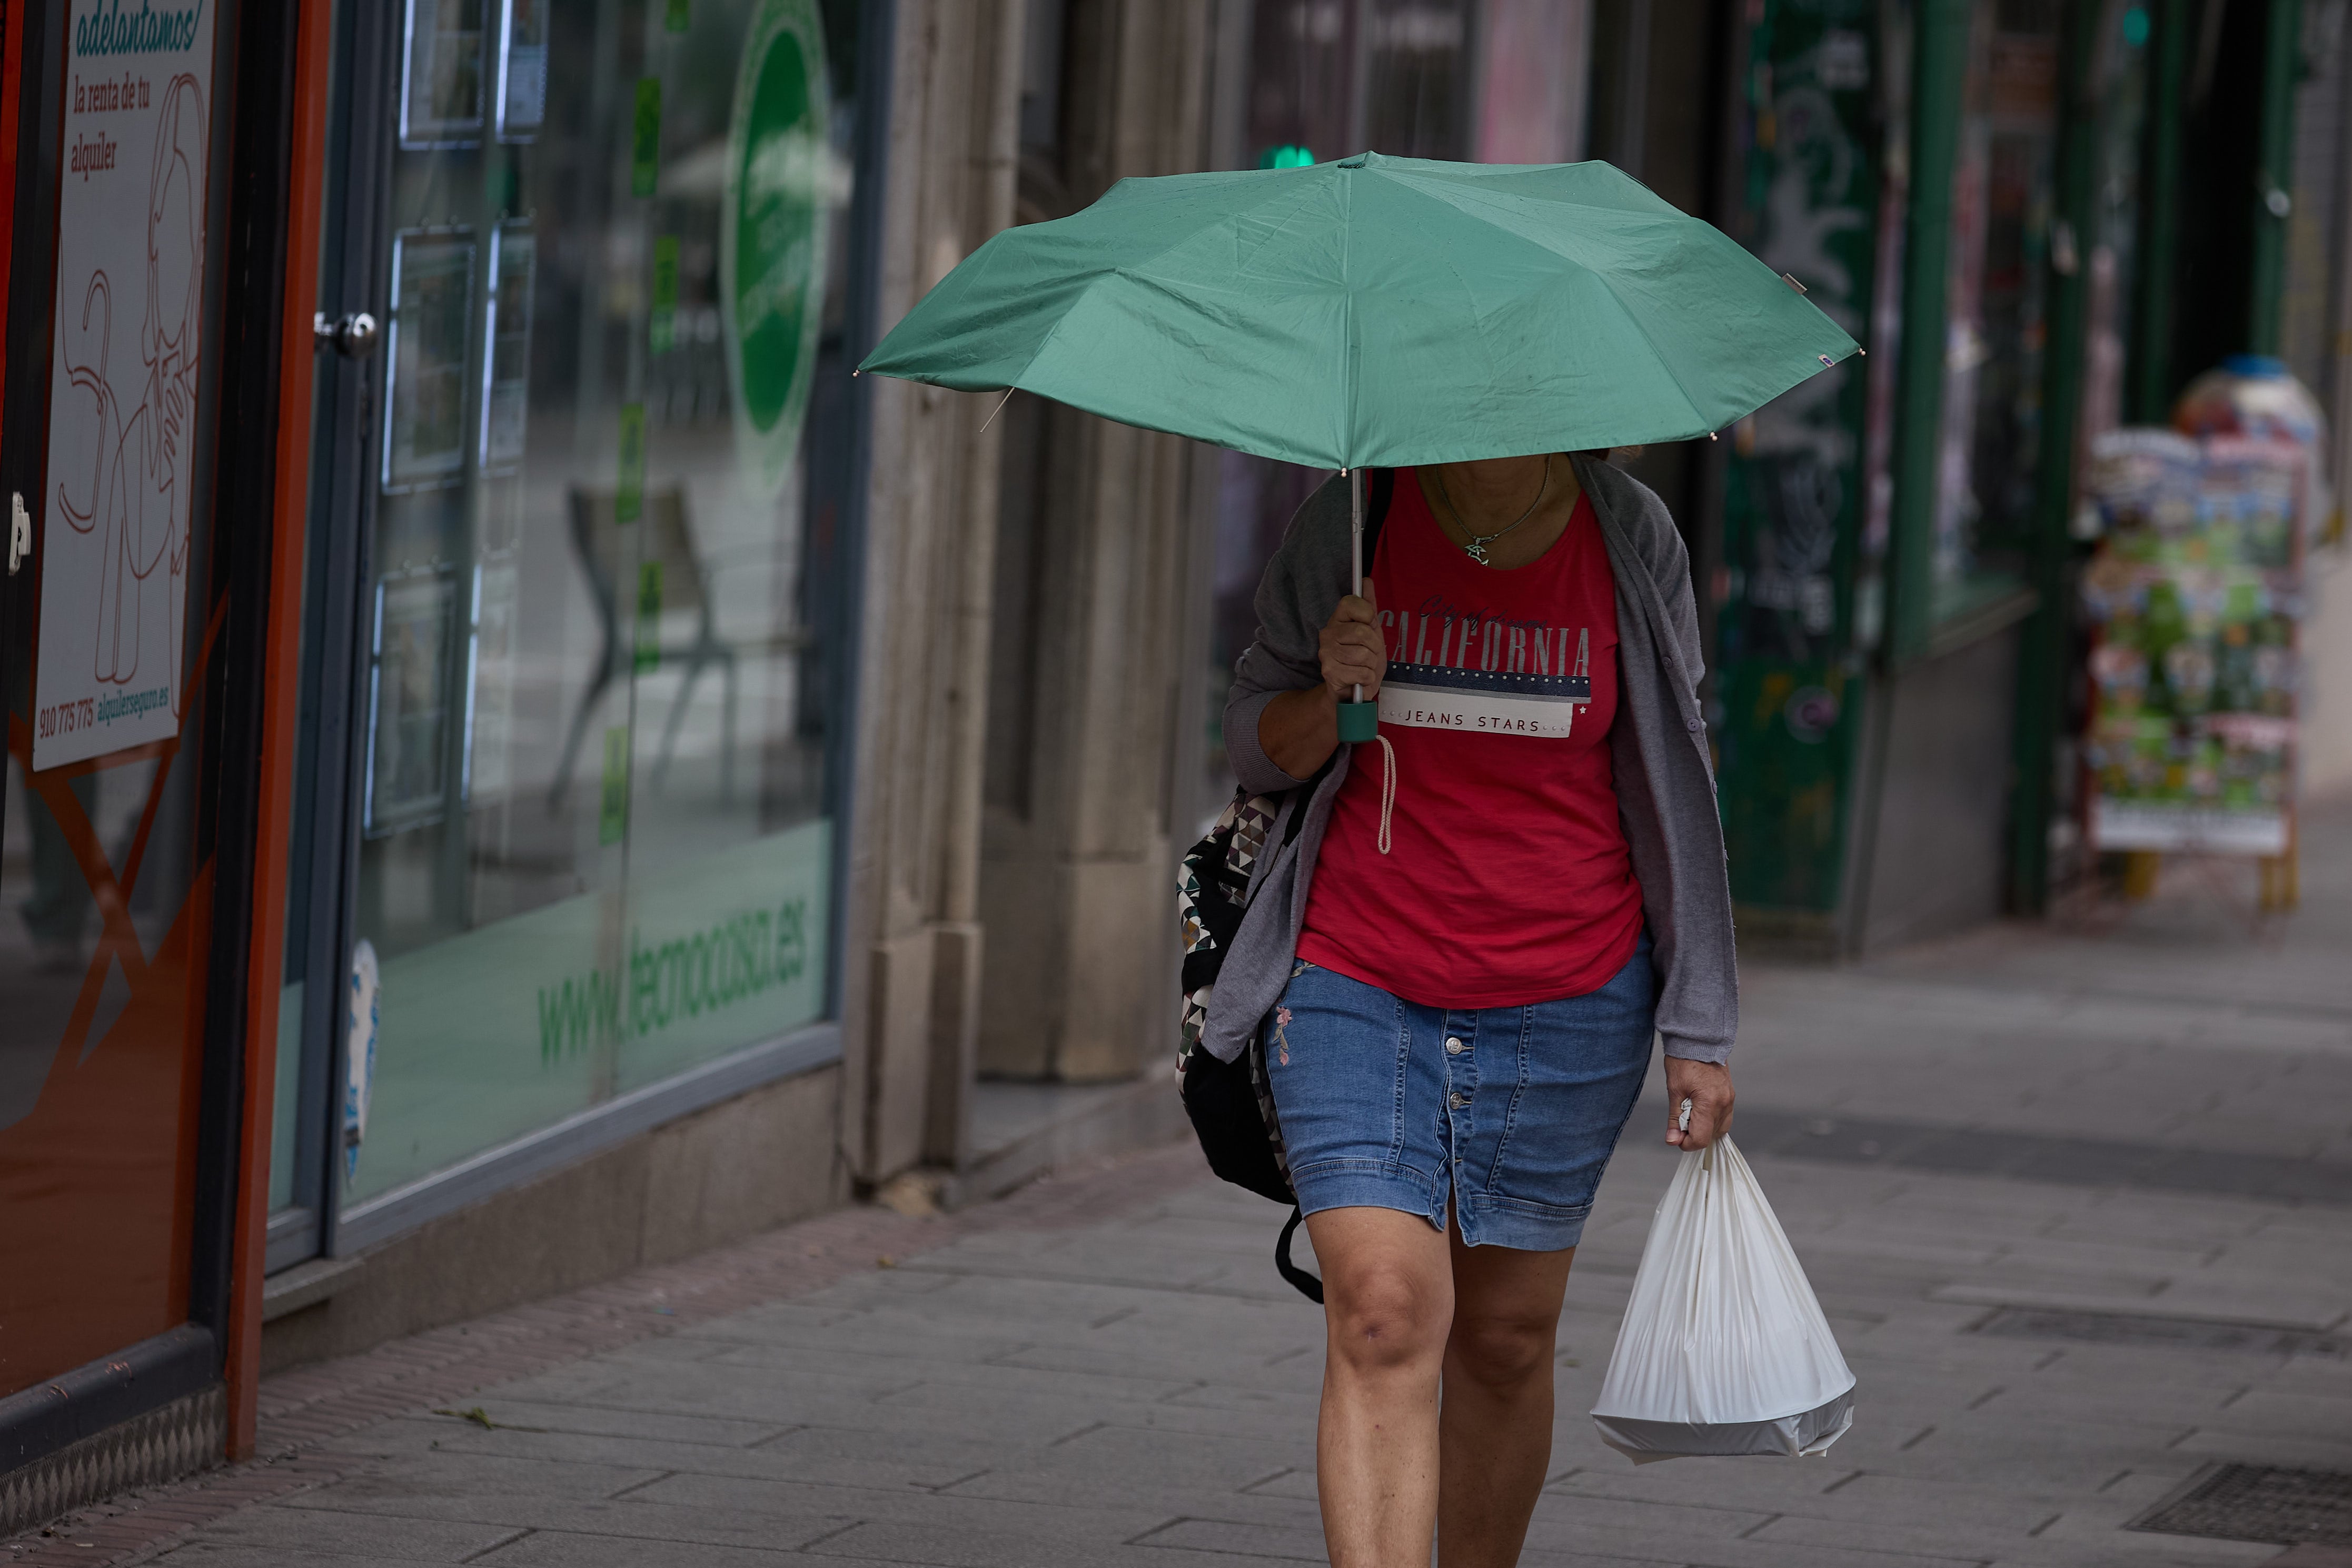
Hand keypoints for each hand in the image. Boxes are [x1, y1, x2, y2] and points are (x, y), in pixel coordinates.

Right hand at [1319, 580, 1385, 700]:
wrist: (1352, 691)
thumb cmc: (1363, 660)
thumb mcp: (1372, 632)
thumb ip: (1369, 607)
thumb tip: (1366, 581)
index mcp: (1338, 620)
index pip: (1350, 602)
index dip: (1366, 614)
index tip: (1368, 624)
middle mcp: (1328, 633)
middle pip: (1362, 631)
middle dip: (1374, 646)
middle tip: (1369, 654)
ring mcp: (1326, 653)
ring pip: (1363, 654)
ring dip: (1371, 664)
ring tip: (1364, 666)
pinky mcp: (1329, 672)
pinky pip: (1362, 672)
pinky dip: (1367, 678)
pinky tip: (1359, 678)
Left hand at [1664, 1057, 1733, 1149]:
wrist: (1699, 1040)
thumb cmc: (1684, 1061)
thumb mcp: (1674, 1091)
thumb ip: (1675, 1119)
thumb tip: (1673, 1140)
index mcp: (1710, 1103)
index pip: (1702, 1139)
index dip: (1686, 1143)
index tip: (1676, 1137)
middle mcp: (1724, 1104)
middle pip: (1711, 1136)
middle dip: (1694, 1134)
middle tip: (1680, 1121)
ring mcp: (1729, 1100)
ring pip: (1719, 1128)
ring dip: (1703, 1127)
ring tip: (1689, 1112)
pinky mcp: (1730, 1095)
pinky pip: (1723, 1117)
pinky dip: (1710, 1119)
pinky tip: (1698, 1109)